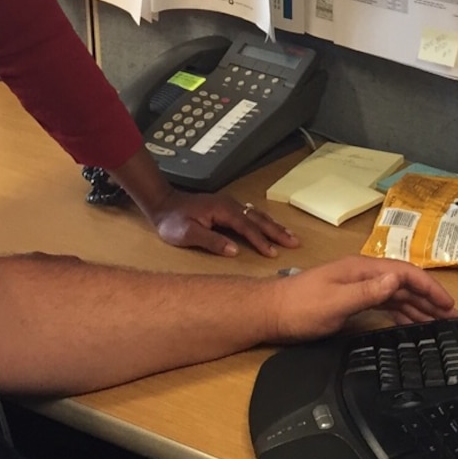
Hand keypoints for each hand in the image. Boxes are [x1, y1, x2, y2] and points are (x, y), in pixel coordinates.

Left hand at [149, 189, 299, 257]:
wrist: (163, 204)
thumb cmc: (172, 222)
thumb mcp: (187, 234)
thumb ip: (211, 241)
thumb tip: (234, 250)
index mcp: (223, 210)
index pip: (247, 227)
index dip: (261, 241)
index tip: (273, 253)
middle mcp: (230, 205)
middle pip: (259, 219)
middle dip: (277, 231)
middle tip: (294, 242)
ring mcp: (230, 204)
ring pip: (257, 215)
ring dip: (274, 226)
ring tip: (290, 236)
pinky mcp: (227, 207)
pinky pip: (252, 214)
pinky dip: (264, 221)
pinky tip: (271, 225)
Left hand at [268, 257, 457, 342]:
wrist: (270, 313)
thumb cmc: (300, 308)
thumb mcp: (335, 302)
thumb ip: (367, 292)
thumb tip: (397, 279)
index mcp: (362, 269)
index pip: (405, 273)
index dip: (430, 288)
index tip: (449, 305)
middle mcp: (363, 275)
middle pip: (405, 284)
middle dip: (430, 300)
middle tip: (453, 319)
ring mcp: (358, 287)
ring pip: (397, 296)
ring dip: (419, 308)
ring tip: (440, 324)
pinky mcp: (352, 301)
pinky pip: (385, 305)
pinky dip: (401, 314)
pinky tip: (411, 325)